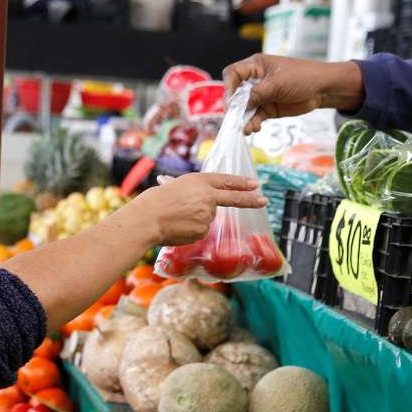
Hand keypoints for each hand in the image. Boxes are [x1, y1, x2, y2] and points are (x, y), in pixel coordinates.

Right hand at [126, 173, 266, 246]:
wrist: (147, 219)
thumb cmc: (155, 201)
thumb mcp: (173, 186)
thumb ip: (190, 192)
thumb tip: (194, 197)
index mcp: (199, 181)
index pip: (226, 181)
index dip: (241, 183)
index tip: (254, 184)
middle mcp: (208, 196)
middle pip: (232, 199)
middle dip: (250, 199)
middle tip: (264, 200)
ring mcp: (207, 214)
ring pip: (208, 218)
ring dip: (196, 219)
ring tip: (176, 218)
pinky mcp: (203, 230)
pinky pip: (201, 231)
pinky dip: (191, 230)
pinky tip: (178, 227)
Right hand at [222, 54, 366, 133]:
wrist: (323, 89)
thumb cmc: (303, 77)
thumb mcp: (278, 83)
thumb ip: (257, 94)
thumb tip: (239, 106)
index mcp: (256, 66)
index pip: (232, 74)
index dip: (228, 86)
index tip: (231, 100)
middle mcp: (255, 80)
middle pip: (235, 93)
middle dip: (234, 107)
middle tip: (235, 118)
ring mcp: (260, 95)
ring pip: (243, 108)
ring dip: (243, 119)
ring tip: (247, 128)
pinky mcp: (267, 108)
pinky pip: (254, 117)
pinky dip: (252, 123)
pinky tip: (254, 128)